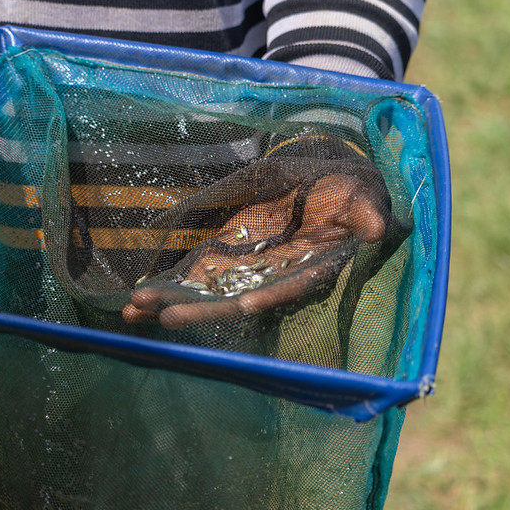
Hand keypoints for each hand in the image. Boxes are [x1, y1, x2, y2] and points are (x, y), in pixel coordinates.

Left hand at [122, 170, 390, 329]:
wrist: (326, 192)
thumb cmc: (350, 196)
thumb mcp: (362, 200)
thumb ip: (366, 214)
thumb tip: (376, 228)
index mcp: (308, 269)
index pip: (285, 288)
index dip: (265, 297)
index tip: (242, 307)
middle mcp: (271, 278)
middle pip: (233, 300)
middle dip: (201, 309)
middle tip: (165, 317)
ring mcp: (244, 270)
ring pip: (204, 294)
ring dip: (170, 303)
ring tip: (134, 310)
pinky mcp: (225, 257)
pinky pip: (190, 278)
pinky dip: (165, 289)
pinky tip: (133, 303)